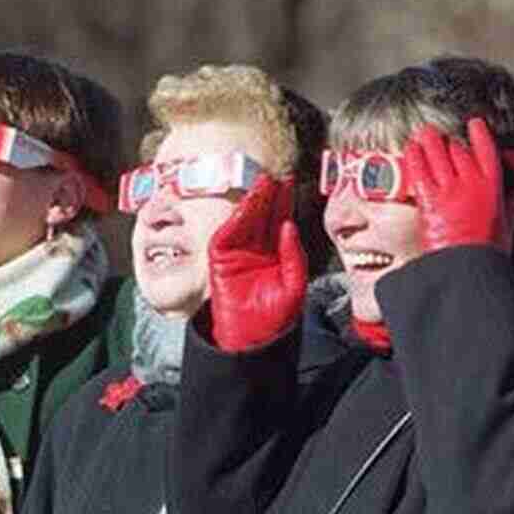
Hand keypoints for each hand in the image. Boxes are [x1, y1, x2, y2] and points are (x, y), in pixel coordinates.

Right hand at [208, 175, 307, 351]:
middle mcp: (255, 249)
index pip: (279, 221)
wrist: (250, 340)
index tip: (290, 181)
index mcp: (274, 254)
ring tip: (264, 182)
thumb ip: (293, 255)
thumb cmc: (274, 319)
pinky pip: (227, 234)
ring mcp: (236, 252)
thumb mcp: (294, 285)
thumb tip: (289, 225)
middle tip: (277, 174)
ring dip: (253, 201)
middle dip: (269, 195)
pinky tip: (247, 205)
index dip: (284, 202)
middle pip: (262, 216)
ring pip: (245, 220)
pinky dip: (236, 219)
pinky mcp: (220, 258)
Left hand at [403, 118, 512, 254]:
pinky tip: (411, 149)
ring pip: (437, 154)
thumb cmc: (487, 252)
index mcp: (492, 187)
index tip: (475, 123)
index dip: (480, 133)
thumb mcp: (507, 227)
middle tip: (440, 135)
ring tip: (423, 134)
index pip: (486, 150)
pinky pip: (419, 170)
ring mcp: (448, 189)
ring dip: (429, 142)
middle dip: (448, 142)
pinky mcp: (428, 199)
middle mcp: (470, 182)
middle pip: (458, 150)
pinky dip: (414, 157)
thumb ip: (512, 207)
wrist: (465, 267)